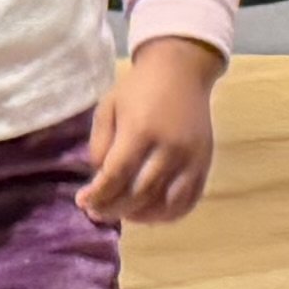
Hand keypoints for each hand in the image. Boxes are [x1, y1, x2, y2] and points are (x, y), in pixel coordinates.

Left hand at [80, 38, 223, 224]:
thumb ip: (100, 144)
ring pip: (166, 204)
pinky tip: (150, 213)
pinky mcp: (205, 164)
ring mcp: (191, 159)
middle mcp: (170, 148)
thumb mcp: (108, 108)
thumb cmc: (138, 89)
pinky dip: (168, 214)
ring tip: (122, 214)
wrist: (181, 72)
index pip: (117, 175)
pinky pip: (189, 201)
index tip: (83, 201)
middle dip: (114, 209)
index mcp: (141, 130)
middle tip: (97, 212)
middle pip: (140, 194)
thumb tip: (99, 179)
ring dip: (140, 216)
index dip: (98, 194)